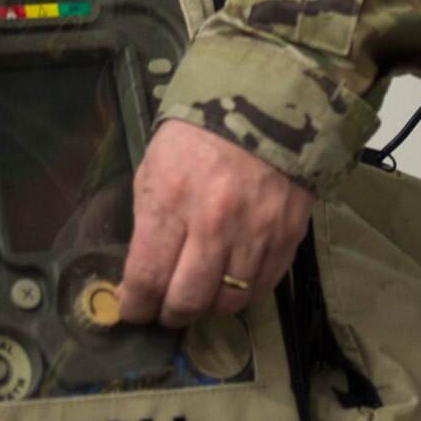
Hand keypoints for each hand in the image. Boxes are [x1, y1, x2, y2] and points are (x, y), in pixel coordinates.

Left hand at [115, 120, 312, 327]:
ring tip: (198, 296)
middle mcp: (212, 223)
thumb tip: (143, 269)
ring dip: (207, 307)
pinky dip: (241, 294)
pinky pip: (261, 288)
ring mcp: (254, 233)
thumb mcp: (155, 164)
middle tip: (164, 310)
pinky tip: (229, 282)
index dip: (136, 305)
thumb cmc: (197, 133)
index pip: (147, 278)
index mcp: (171, 199)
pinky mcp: (286, 237)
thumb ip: (149, 217)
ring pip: (227, 302)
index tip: (133, 309)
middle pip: (187, 301)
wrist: (263, 105)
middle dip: (169, 314)